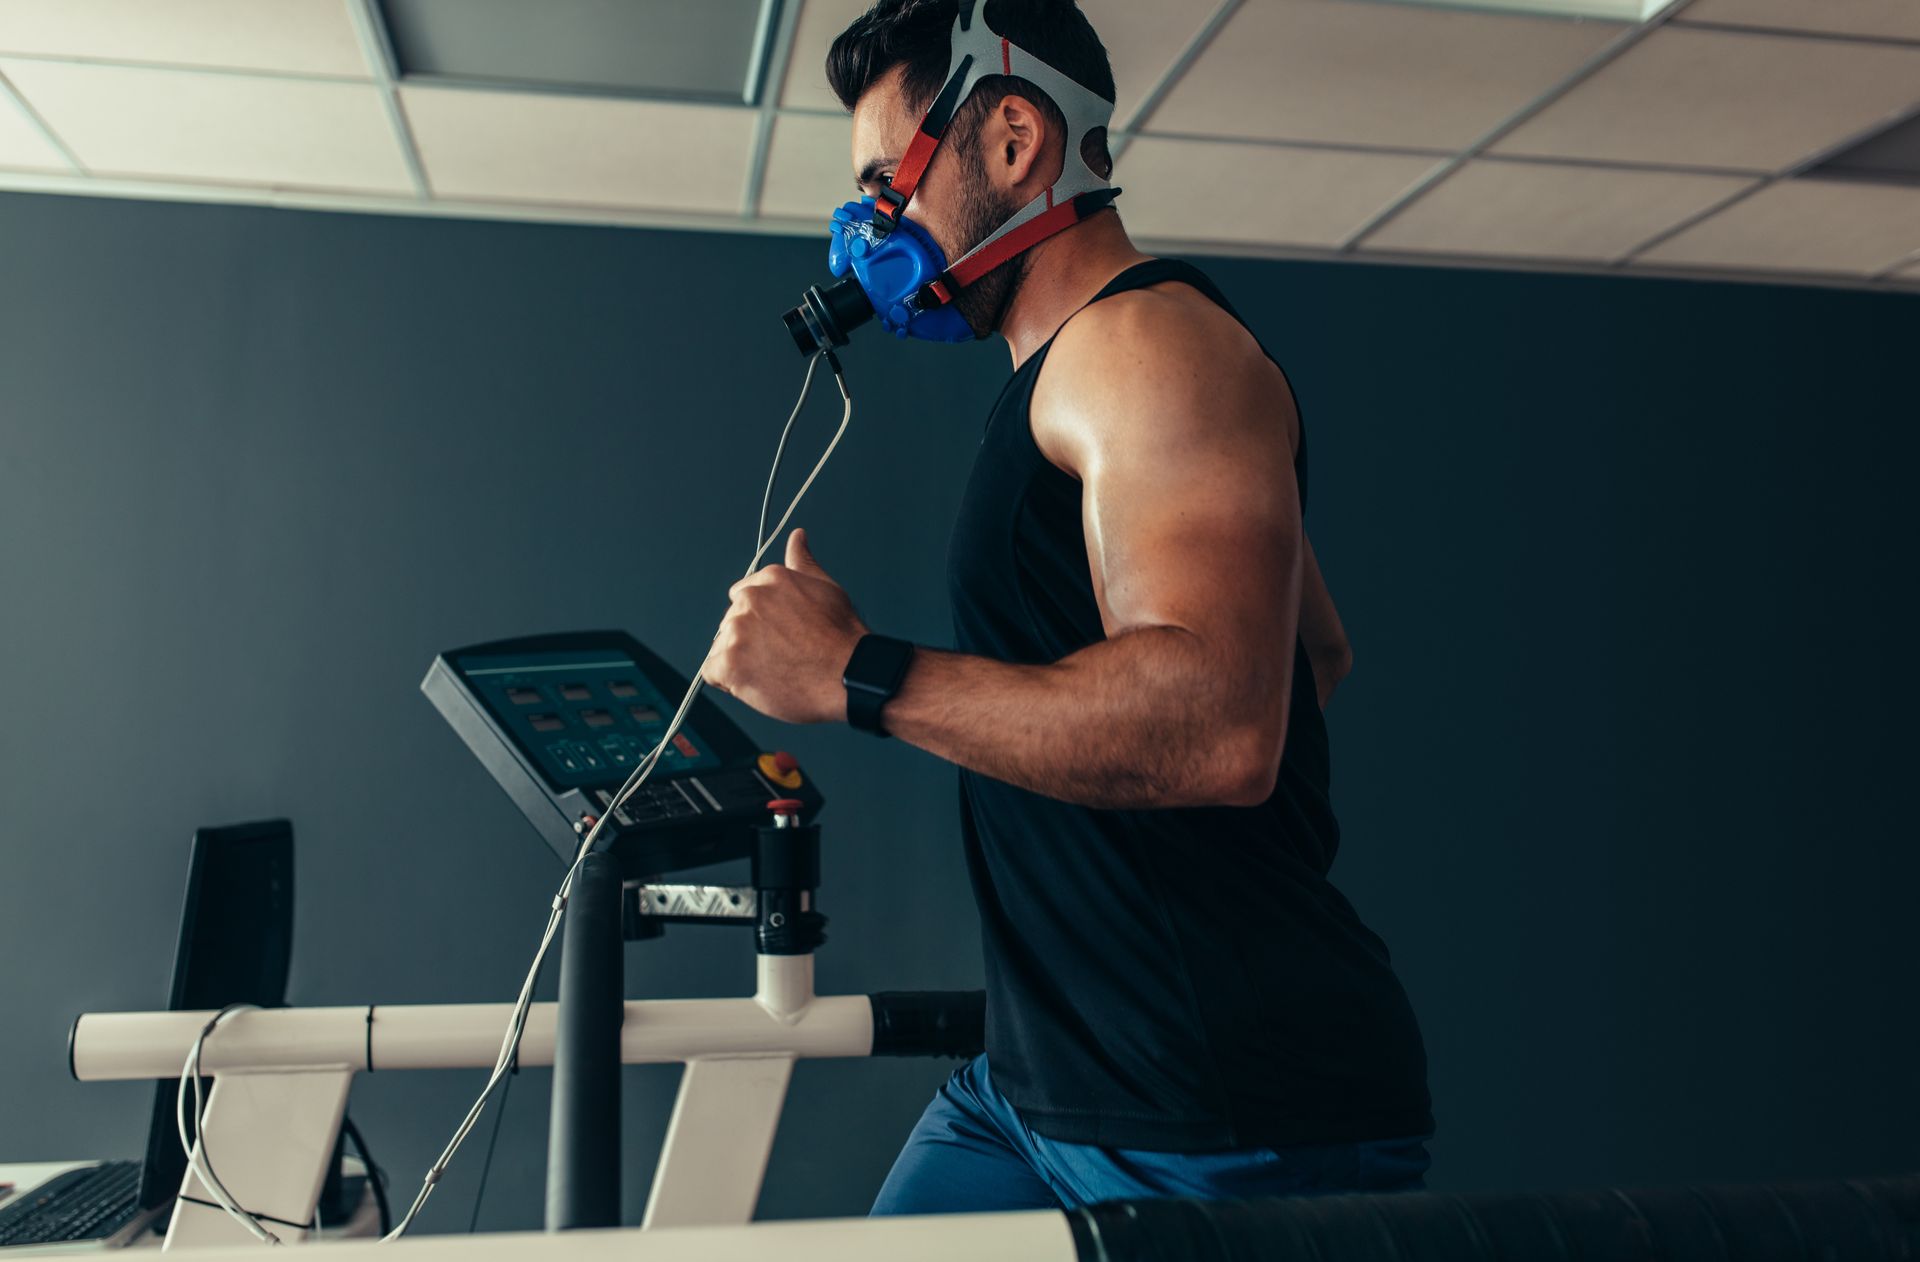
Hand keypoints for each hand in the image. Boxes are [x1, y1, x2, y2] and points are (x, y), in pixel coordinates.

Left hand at [703, 528, 868, 724]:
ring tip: (775, 670)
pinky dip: (730, 681)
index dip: (760, 621)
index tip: (779, 634)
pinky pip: (713, 672)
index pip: (743, 596)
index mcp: (770, 579)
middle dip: (749, 640)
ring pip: (722, 647)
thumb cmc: (841, 637)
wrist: (848, 676)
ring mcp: (737, 631)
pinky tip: (758, 682)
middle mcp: (750, 599)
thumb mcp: (825, 588)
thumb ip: (802, 562)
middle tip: (782, 655)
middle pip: (731, 622)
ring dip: (740, 661)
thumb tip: (797, 536)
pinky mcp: (729, 663)